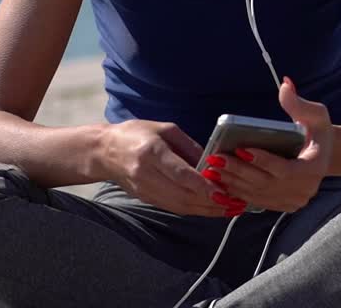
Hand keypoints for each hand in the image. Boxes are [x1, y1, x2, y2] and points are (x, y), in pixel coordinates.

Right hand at [100, 119, 233, 217]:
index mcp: (152, 152)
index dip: (202, 186)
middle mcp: (146, 174)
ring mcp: (144, 189)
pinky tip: (212, 208)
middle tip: (236, 203)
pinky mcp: (145, 198)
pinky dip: (195, 209)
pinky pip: (173, 207)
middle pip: (182, 194)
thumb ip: (190, 147)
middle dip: (211, 202)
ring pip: (179, 205)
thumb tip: (213, 164)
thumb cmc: (137, 133)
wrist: (104, 151)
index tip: (223, 192)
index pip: (180, 174)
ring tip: (230, 209)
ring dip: (206, 210)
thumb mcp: (166, 130)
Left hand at [199, 76, 335, 213]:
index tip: (240, 148)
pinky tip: (221, 180)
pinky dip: (237, 192)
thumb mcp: (315, 114)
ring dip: (233, 182)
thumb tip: (284, 83)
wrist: (324, 154)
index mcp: (315, 169)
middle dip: (239, 171)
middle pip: (266, 183)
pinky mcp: (283, 206)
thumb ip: (298, 103)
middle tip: (216, 158)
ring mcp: (294, 201)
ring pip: (258, 194)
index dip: (262, 161)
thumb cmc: (317, 131)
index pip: (284, 169)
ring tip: (213, 168)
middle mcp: (306, 190)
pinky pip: (256, 201)